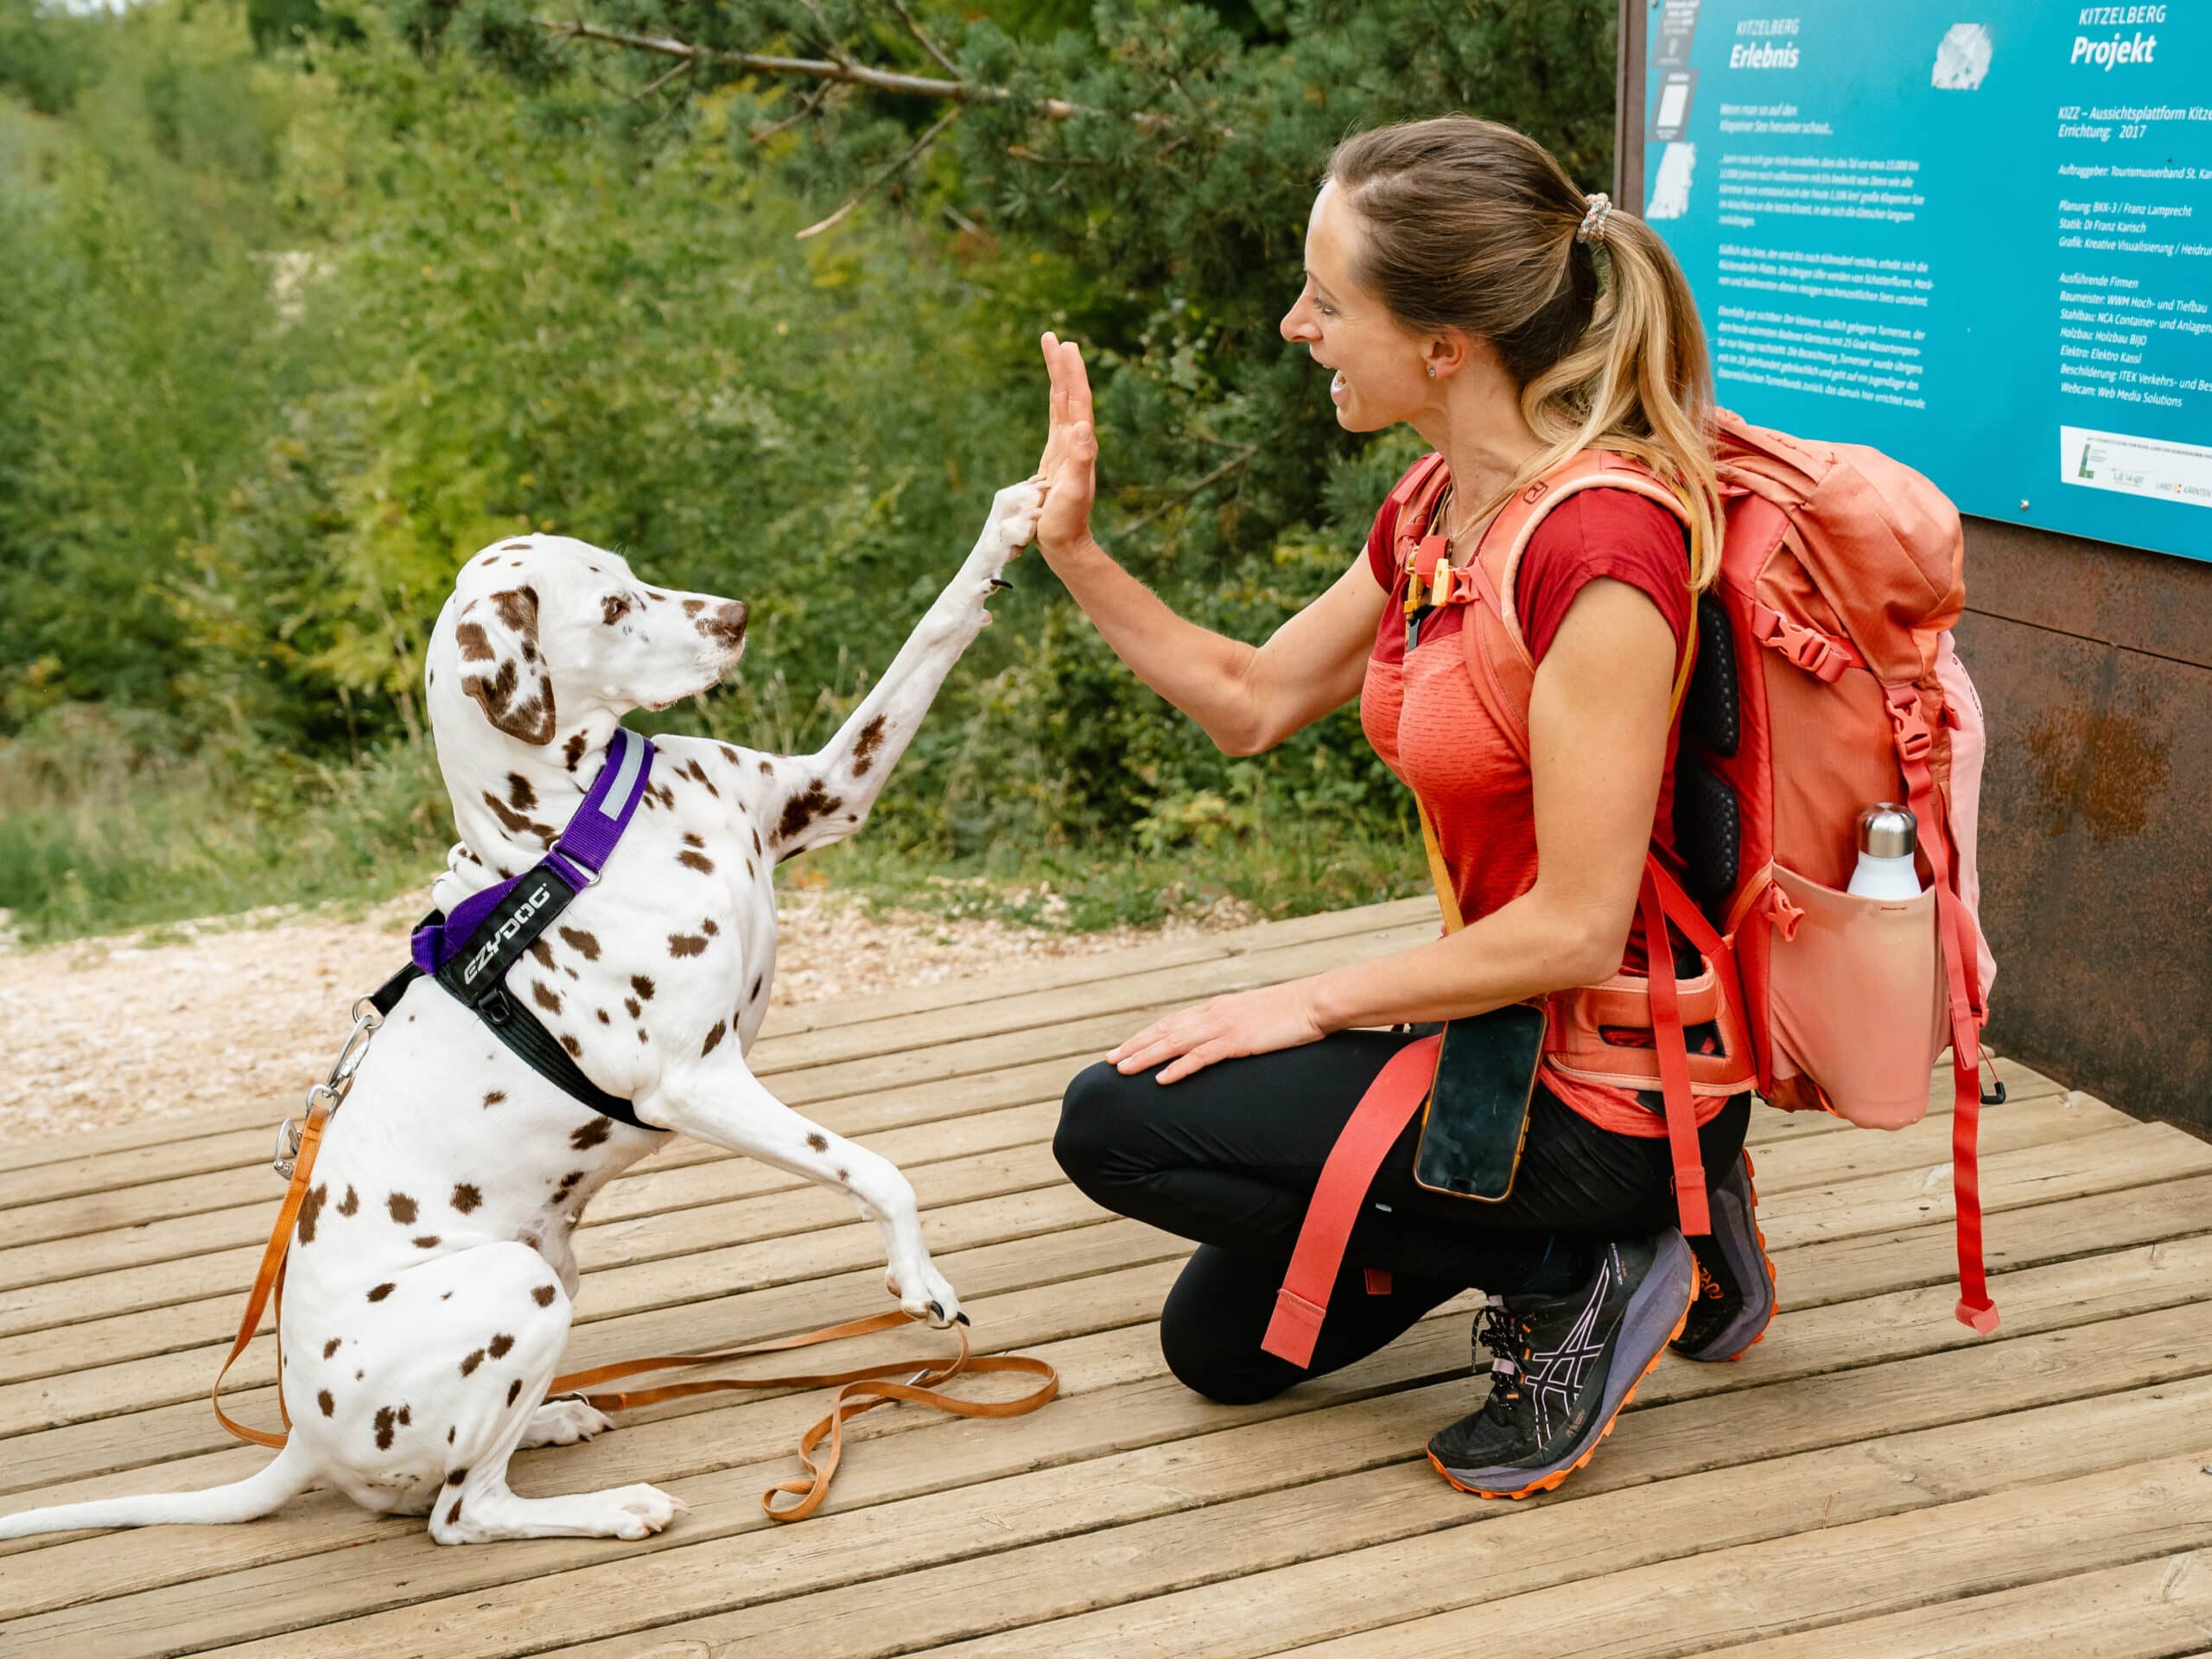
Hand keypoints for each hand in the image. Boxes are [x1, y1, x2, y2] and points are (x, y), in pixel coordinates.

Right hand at [1035, 331, 1098, 560]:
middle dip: (1062, 365)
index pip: (1076, 400)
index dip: (1070, 372)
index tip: (1063, 345)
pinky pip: (1055, 421)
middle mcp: (1074, 442)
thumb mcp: (1074, 491)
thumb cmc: (1067, 521)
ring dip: (1059, 378)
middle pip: (1069, 395)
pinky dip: (1054, 401)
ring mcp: (1065, 449)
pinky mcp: (1055, 459)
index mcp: (1078, 444)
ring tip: (1054, 353)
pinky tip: (1055, 397)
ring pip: (1062, 405)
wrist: (1066, 544)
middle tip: (1052, 336)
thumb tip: (1082, 426)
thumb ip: (1081, 459)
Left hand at [1106, 981, 1326, 1084]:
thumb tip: (1222, 1040)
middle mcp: (1213, 1014)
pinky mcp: (1238, 1041)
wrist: (1315, 1002)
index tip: (1124, 1048)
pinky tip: (1161, 1080)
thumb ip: (1234, 1026)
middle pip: (1165, 1031)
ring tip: (1122, 1069)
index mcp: (1216, 1008)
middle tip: (1109, 1062)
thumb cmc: (1290, 1013)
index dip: (1145, 1035)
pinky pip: (1201, 1057)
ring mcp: (1224, 1026)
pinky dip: (1179, 1068)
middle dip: (1135, 1046)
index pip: (1171, 1022)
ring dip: (1146, 1056)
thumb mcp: (1254, 1017)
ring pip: (1174, 1042)